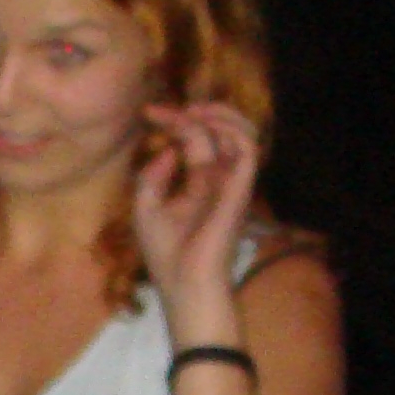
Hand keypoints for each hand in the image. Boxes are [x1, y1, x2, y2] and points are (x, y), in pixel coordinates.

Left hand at [132, 101, 260, 322]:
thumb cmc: (166, 255)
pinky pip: (249, 149)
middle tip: (170, 109)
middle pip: (221, 130)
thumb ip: (153, 176)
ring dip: (220, 114)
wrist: (185, 285)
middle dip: (197, 111)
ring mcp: (233, 183)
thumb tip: (170, 149)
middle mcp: (220, 179)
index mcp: (200, 183)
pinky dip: (231, 129)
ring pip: (243, 133)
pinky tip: (205, 125)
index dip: (174, 121)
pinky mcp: (241, 189)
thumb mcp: (146, 209)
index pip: (195, 140)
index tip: (148, 112)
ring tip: (193, 112)